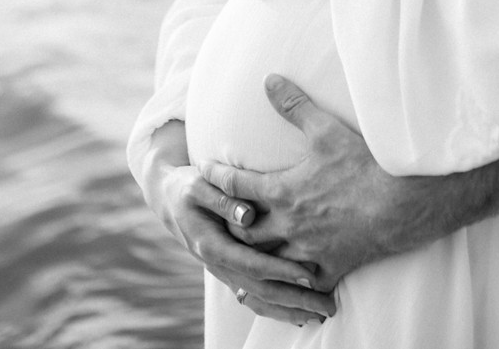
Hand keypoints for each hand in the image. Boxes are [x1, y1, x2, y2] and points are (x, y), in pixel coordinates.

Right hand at [141, 123, 335, 324]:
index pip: (251, 264)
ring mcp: (225, 273)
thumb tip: (249, 215)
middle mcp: (219, 265)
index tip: (310, 276)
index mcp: (211, 244)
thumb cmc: (190, 187)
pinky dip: (277, 309)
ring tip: (321, 313)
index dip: (281, 271)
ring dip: (290, 310)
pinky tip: (300, 314)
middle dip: (295, 300)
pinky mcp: (232, 274)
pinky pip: (255, 298)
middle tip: (327, 305)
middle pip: (260, 291)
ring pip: (259, 301)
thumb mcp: (200, 185)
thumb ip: (224, 199)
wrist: (171, 200)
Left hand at [202, 75, 438, 289]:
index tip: (204, 171)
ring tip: (235, 257)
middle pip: (242, 230)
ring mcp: (307, 250)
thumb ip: (294, 105)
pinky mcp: (329, 269)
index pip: (235, 184)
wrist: (400, 205)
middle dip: (227, 224)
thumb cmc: (362, 165)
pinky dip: (288, 288)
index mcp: (282, 191)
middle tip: (215, 217)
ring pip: (265, 263)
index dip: (216, 176)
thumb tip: (269, 79)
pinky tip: (281, 290)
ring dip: (249, 259)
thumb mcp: (326, 130)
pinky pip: (301, 287)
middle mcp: (287, 224)